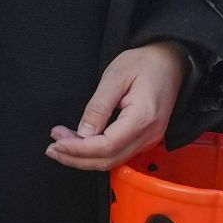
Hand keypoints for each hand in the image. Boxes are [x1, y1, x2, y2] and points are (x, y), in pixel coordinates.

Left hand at [47, 41, 187, 171]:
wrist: (171, 61)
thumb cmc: (144, 62)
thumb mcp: (116, 75)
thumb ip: (98, 106)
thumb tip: (83, 134)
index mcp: (142, 118)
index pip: (106, 146)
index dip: (78, 149)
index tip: (56, 142)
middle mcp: (148, 135)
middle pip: (108, 160)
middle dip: (76, 158)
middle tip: (52, 148)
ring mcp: (149, 139)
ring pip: (113, 161)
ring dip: (84, 158)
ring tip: (60, 146)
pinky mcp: (146, 139)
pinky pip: (119, 154)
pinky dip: (97, 153)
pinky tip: (80, 144)